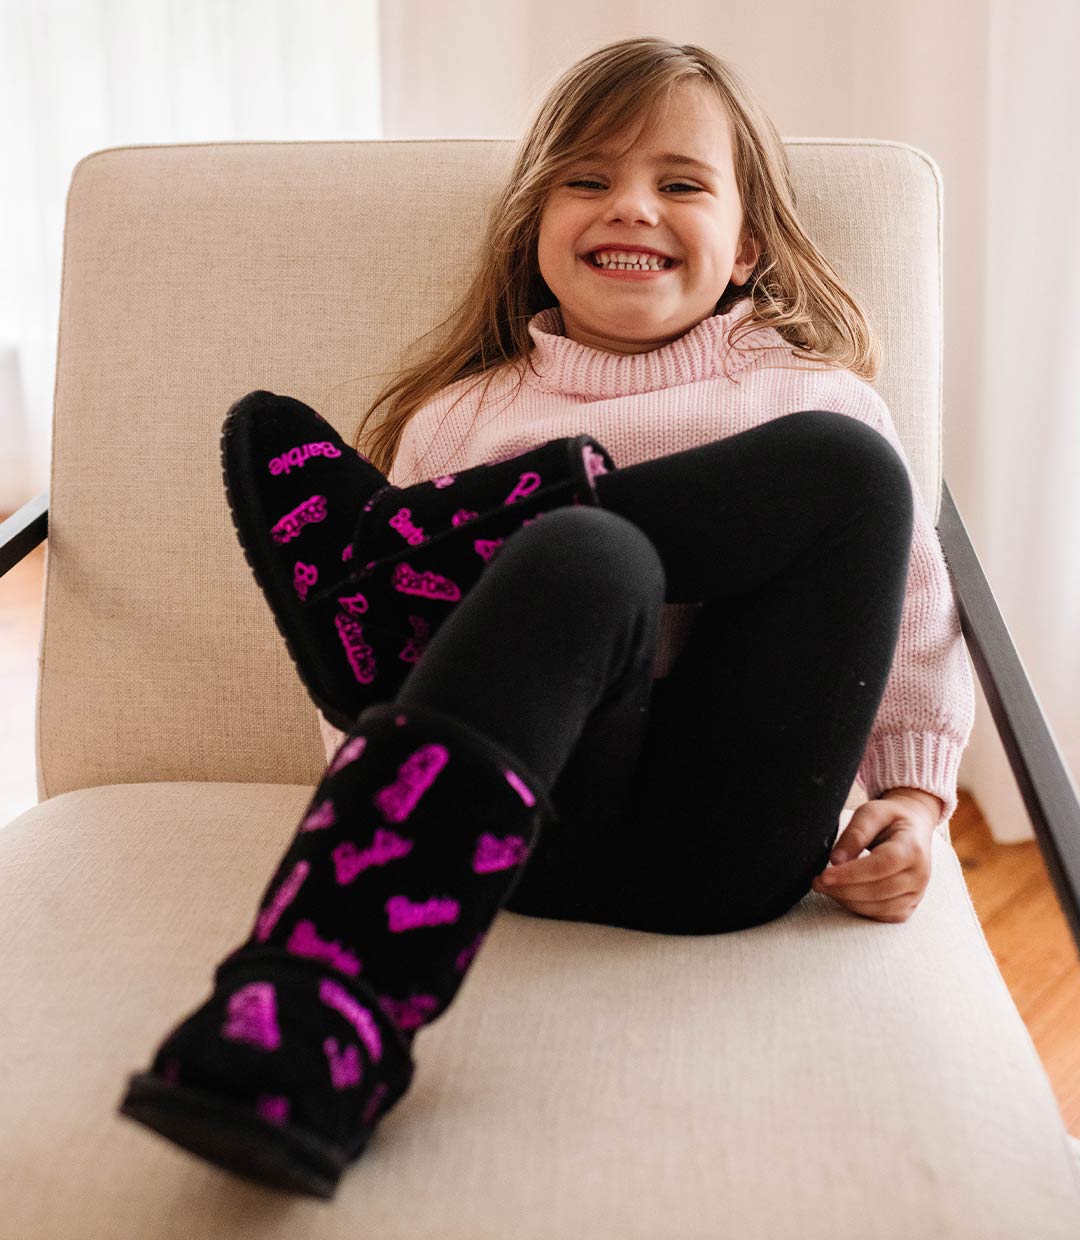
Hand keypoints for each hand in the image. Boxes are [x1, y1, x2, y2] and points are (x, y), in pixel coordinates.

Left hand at [811, 793, 936, 922]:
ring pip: (880, 907)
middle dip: (843, 889)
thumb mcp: (871, 813)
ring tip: (826, 888)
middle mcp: (920, 874)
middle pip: (879, 890)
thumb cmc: (889, 819)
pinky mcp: (909, 905)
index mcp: (912, 848)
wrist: (913, 827)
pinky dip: (861, 909)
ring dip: (848, 901)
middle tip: (817, 882)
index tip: (824, 875)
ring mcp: (917, 893)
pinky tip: (843, 896)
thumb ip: (855, 833)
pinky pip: (884, 915)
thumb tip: (836, 861)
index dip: (850, 874)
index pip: (880, 866)